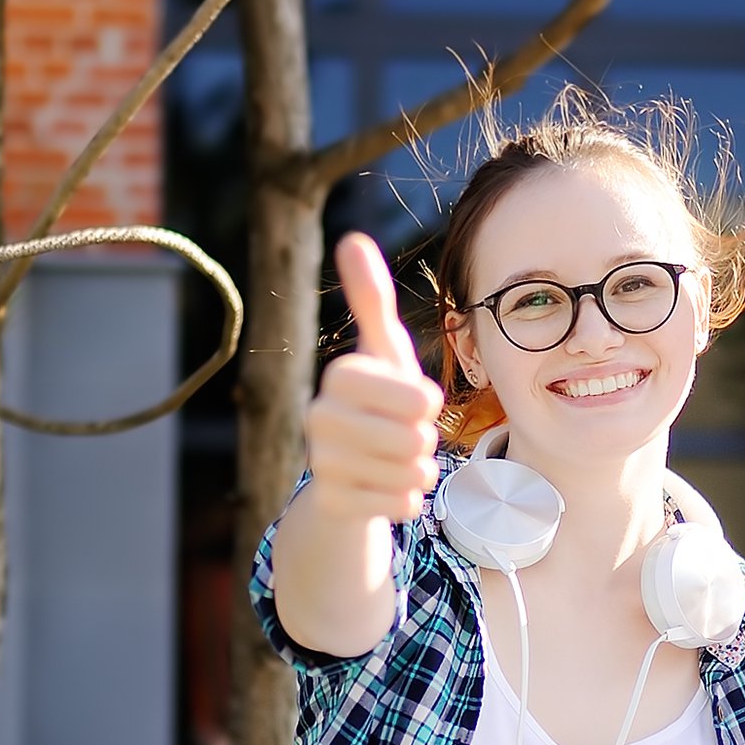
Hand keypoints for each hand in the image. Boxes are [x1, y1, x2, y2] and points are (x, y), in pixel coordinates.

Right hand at [303, 232, 441, 528]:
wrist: (347, 471)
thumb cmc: (379, 401)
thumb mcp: (385, 350)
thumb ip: (373, 300)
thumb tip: (351, 237)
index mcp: (338, 375)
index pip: (415, 397)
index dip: (426, 403)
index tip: (417, 401)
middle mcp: (318, 418)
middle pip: (413, 438)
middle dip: (425, 440)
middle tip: (408, 436)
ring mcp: (320, 465)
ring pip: (408, 474)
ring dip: (418, 471)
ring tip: (399, 460)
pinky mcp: (330, 504)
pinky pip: (399, 506)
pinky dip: (406, 500)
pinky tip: (388, 487)